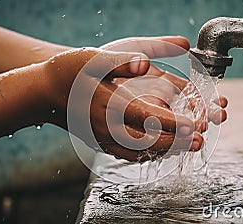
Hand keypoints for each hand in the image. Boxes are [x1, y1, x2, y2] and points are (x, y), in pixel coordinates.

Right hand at [42, 36, 225, 161]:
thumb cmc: (67, 73)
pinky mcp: (100, 141)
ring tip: (185, 148)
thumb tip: (144, 63)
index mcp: (110, 105)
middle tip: (200, 141)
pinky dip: (147, 153)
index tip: (194, 127)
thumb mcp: (92, 59)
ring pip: (139, 151)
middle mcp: (108, 126)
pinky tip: (157, 149)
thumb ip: (120, 62)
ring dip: (165, 150)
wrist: (42, 94)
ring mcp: (103, 137)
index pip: (148, 118)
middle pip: (149, 141)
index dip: (173, 123)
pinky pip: (127, 153)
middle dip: (177, 142)